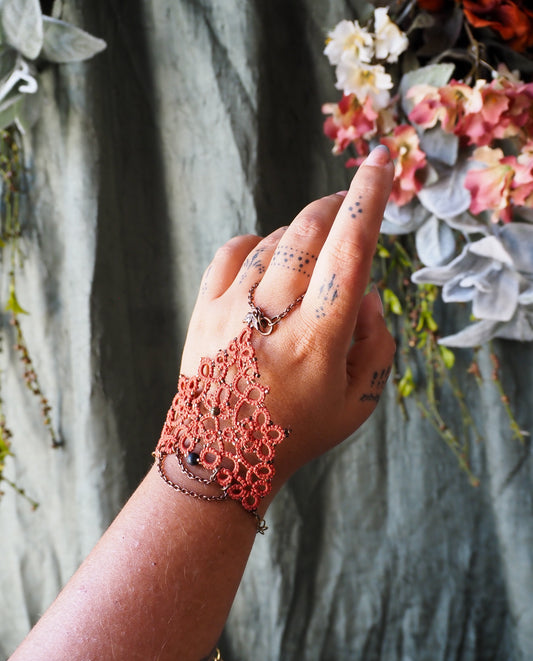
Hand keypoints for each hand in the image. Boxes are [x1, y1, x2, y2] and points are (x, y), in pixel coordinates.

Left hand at [179, 146, 394, 501]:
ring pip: (272, 240)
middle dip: (335, 204)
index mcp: (319, 339)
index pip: (349, 251)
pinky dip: (257, 244)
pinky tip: (268, 257)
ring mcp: (231, 310)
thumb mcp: (357, 402)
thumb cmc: (296, 433)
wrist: (220, 458)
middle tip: (346, 203)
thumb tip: (364, 294)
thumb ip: (376, 344)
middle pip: (308, 232)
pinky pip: (231, 253)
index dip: (368, 199)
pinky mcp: (202, 311)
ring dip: (300, 233)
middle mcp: (273, 316)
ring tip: (311, 255)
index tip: (380, 160)